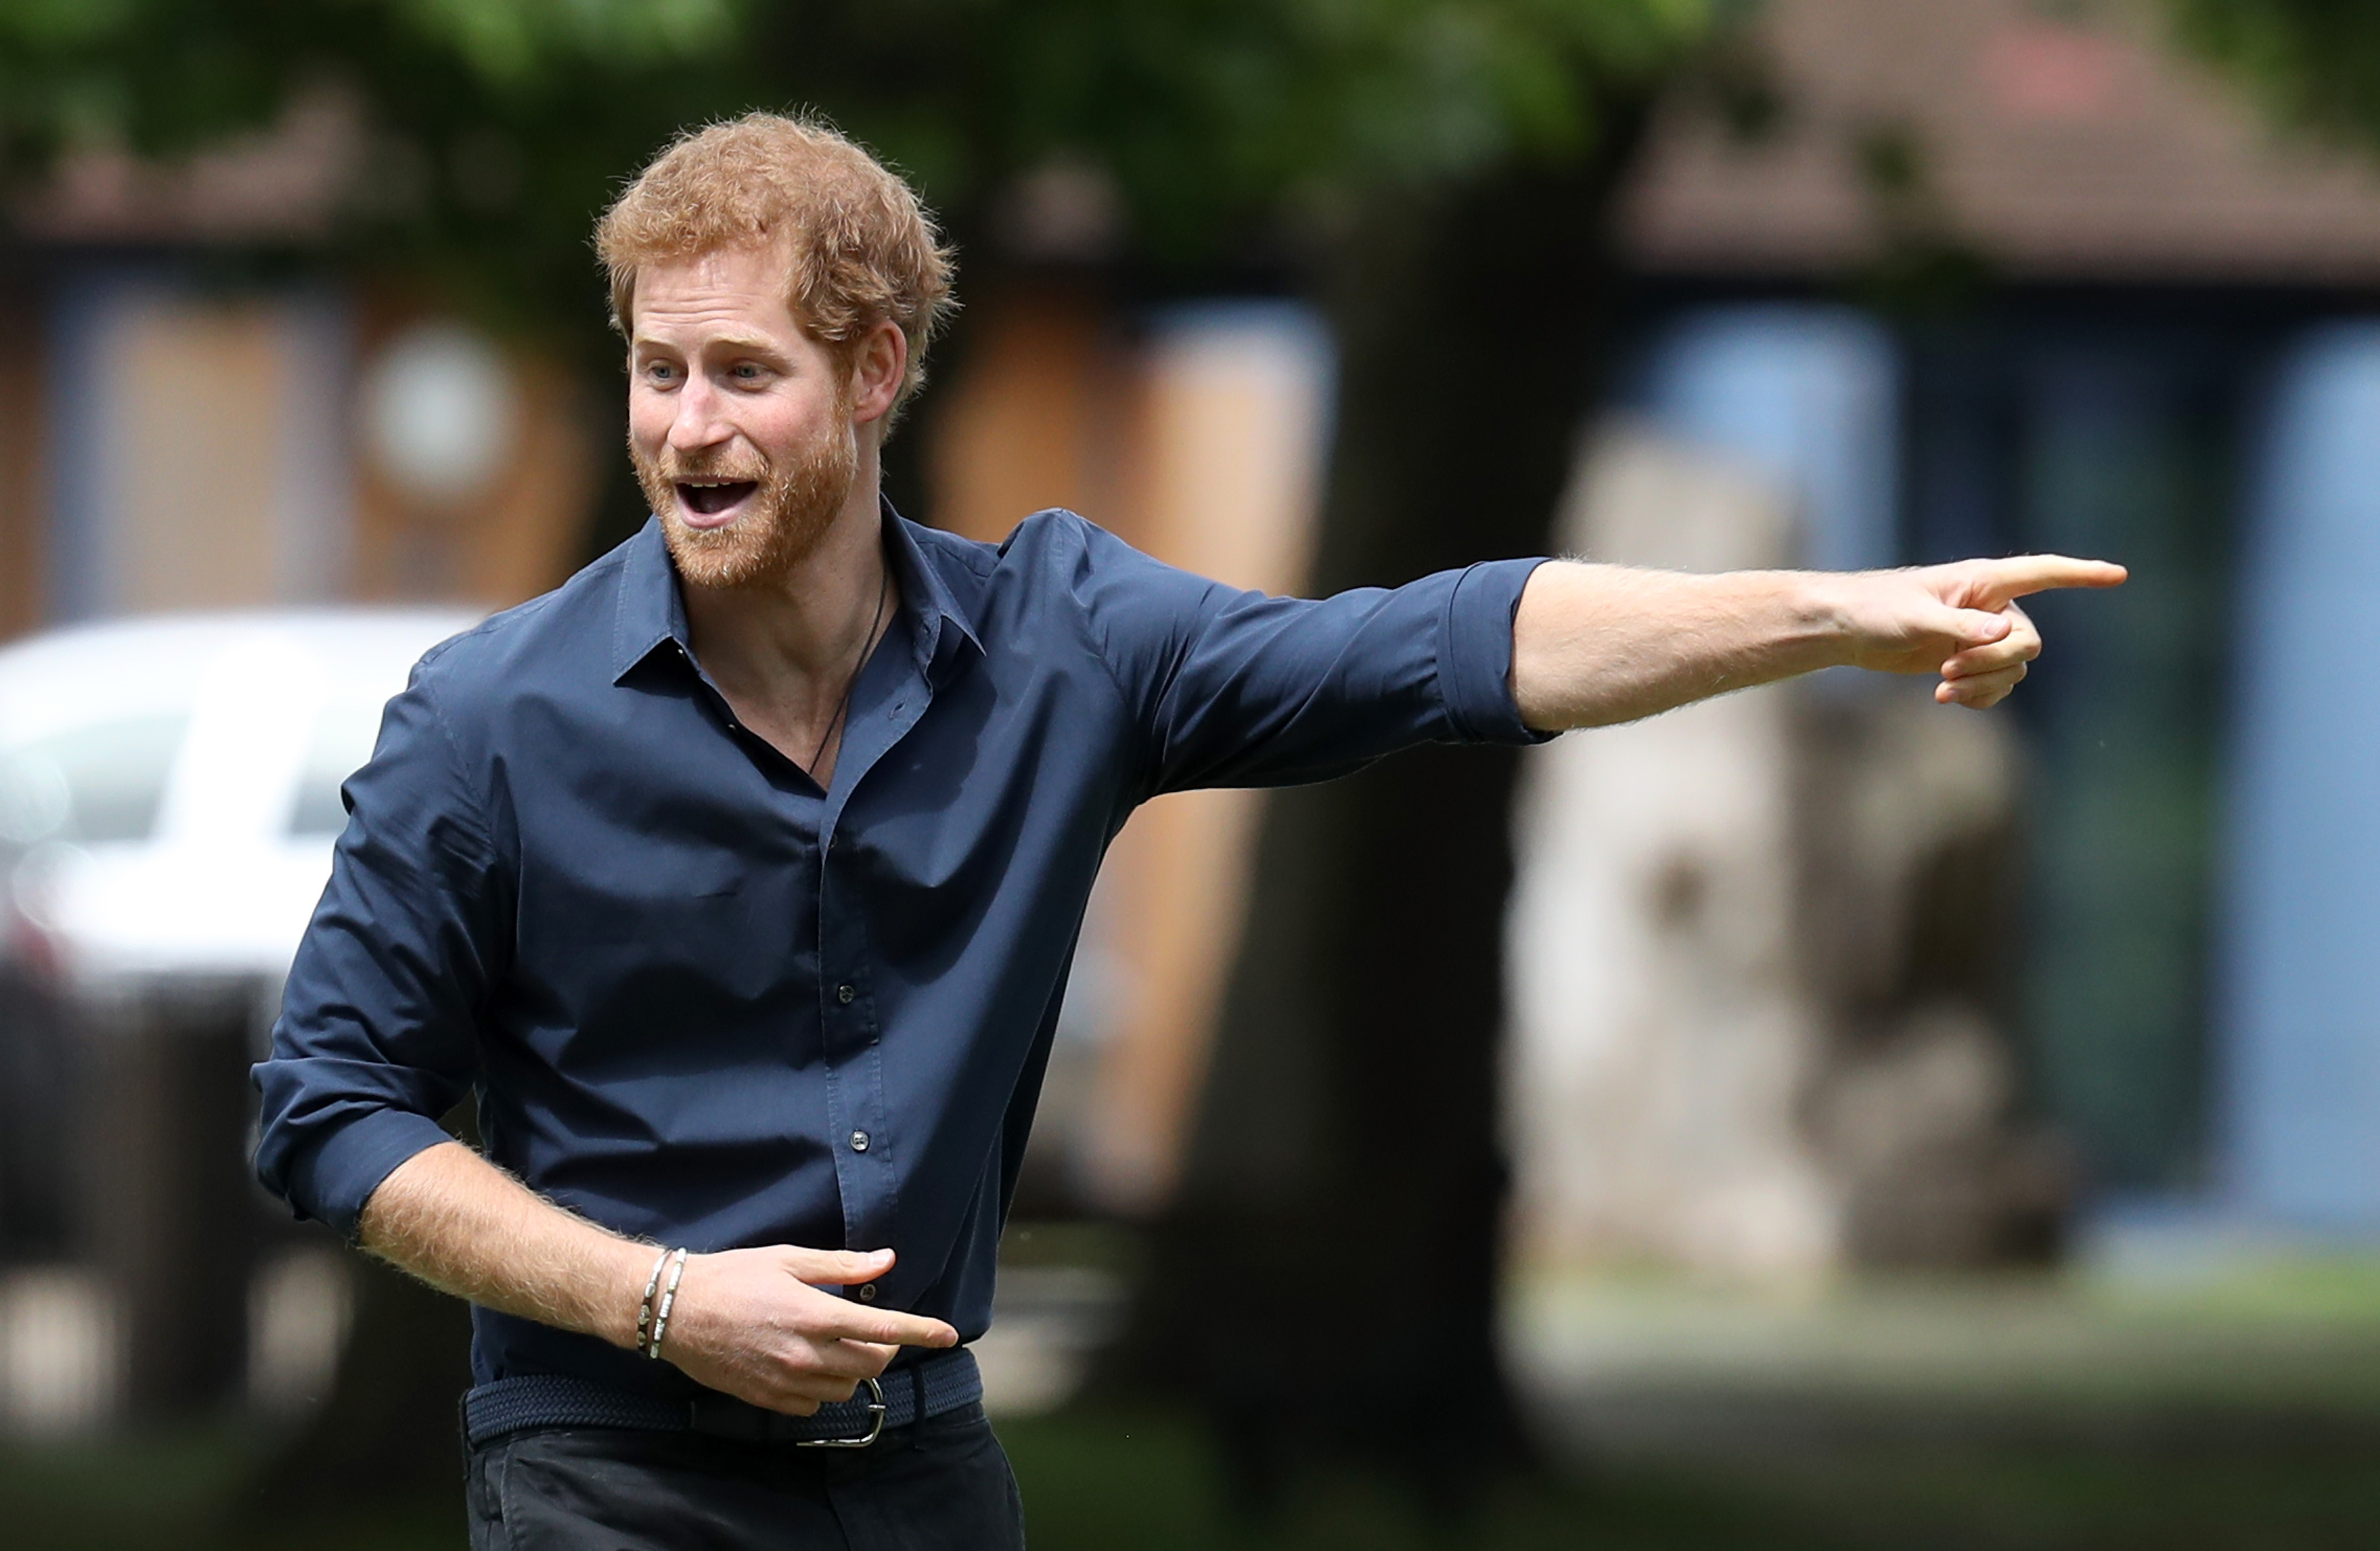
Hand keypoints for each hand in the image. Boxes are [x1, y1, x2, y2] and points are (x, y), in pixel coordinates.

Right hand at [653, 1246, 958, 1414]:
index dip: (922, 1331)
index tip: (949, 1334)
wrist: (676, 1311)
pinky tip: (808, 1364)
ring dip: (853, 1369)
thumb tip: (887, 1260)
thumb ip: (843, 1265)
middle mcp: (805, 1353)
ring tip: (835, 1343)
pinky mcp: (769, 1398)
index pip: (884, 1327)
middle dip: (884, 1348)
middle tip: (873, 1329)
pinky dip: (823, 1387)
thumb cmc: (733, 1276)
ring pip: (846, 1388)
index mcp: (815, 1313)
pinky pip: (815, 1404)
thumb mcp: (789, 1260)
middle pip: (872, 1365)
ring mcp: (787, 1380)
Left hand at [1838, 555, 2126, 708]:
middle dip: (1995, 663)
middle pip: (2027, 641)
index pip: (2043, 572)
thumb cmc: (1876, 609)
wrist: (1847, 628)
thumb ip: (1960, 628)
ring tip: (1944, 686)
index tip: (2119, 576)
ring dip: (1985, 684)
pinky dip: (1979, 696)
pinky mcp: (1967, 660)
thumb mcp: (1916, 618)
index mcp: (1983, 581)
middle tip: (1950, 670)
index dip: (2081, 574)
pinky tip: (1947, 698)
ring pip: (2014, 668)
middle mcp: (1990, 607)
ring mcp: (1980, 635)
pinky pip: (1997, 685)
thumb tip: (2003, 634)